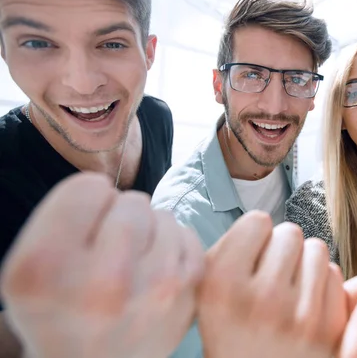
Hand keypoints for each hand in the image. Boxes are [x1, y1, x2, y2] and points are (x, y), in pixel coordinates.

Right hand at [0, 173, 203, 357]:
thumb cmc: (59, 308)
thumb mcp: (30, 262)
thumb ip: (66, 211)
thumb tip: (113, 184)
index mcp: (48, 268)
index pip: (90, 187)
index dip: (85, 205)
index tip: (81, 232)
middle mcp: (104, 283)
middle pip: (132, 201)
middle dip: (119, 217)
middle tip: (107, 251)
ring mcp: (156, 291)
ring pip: (164, 216)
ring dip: (149, 232)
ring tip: (130, 264)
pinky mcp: (190, 296)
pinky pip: (188, 236)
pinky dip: (173, 247)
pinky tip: (153, 272)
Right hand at [197, 211, 346, 357]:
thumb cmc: (231, 331)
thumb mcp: (206, 292)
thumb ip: (226, 250)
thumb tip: (261, 219)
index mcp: (221, 286)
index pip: (257, 221)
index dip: (253, 239)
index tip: (248, 262)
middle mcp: (260, 300)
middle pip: (290, 231)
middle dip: (281, 250)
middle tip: (270, 280)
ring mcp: (300, 317)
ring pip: (316, 248)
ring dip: (304, 264)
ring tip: (289, 293)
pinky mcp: (330, 329)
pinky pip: (334, 275)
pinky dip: (321, 286)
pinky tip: (305, 308)